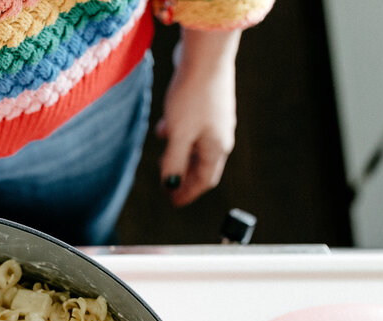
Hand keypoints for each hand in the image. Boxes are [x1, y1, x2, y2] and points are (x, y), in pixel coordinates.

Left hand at [157, 29, 240, 206]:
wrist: (206, 56)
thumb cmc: (193, 96)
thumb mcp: (179, 134)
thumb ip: (174, 161)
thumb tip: (169, 184)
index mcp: (216, 147)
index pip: (204, 180)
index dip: (188, 193)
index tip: (173, 202)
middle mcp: (220, 135)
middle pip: (202, 165)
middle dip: (184, 177)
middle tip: (167, 187)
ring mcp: (215, 119)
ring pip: (196, 146)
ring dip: (180, 156)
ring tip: (162, 161)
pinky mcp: (206, 104)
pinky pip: (192, 128)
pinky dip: (179, 135)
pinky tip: (163, 130)